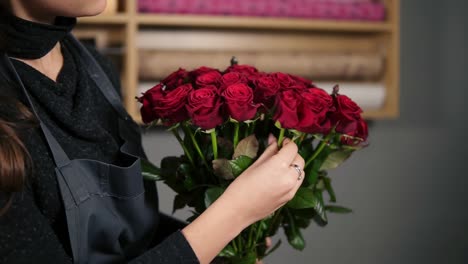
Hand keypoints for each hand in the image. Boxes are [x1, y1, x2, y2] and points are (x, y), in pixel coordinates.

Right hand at [182, 136, 303, 263]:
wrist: (237, 211)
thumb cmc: (241, 187)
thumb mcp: (254, 165)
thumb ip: (269, 151)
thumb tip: (274, 139)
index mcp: (279, 166)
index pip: (292, 148)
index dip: (287, 143)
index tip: (281, 142)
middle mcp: (289, 178)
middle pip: (299, 159)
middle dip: (292, 153)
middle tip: (280, 152)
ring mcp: (291, 190)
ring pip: (301, 171)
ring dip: (294, 165)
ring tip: (280, 165)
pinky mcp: (290, 198)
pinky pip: (297, 182)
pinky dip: (293, 176)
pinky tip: (280, 177)